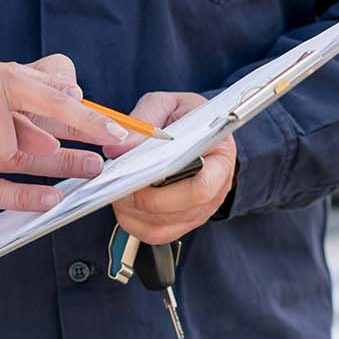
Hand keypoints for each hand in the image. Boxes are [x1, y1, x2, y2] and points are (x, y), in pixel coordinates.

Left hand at [105, 92, 237, 244]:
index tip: (140, 173)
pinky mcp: (182, 222)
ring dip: (134, 211)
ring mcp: (200, 210)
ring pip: (162, 226)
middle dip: (144, 198)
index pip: (202, 187)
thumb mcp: (168, 105)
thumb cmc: (186, 117)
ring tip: (118, 189)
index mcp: (220, 158)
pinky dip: (133, 222)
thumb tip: (119, 148)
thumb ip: (144, 121)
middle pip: (179, 210)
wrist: (197, 131)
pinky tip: (125, 202)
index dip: (168, 187)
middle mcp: (215, 190)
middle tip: (120, 181)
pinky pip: (155, 234)